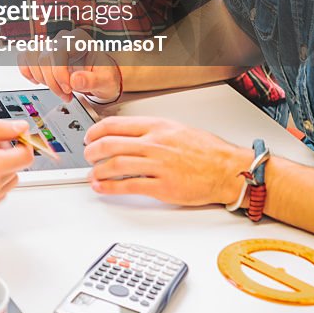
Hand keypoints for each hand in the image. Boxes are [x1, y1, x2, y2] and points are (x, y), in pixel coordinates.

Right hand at [18, 29, 121, 101]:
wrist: (101, 77)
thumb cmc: (104, 75)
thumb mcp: (105, 80)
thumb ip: (92, 80)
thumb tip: (75, 79)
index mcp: (78, 40)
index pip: (57, 51)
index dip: (59, 73)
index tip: (68, 88)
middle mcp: (63, 40)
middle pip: (43, 58)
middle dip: (52, 82)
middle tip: (66, 94)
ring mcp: (51, 47)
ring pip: (31, 58)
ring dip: (41, 79)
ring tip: (57, 90)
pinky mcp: (43, 56)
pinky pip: (25, 58)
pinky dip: (28, 72)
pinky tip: (39, 82)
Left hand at [84, 116, 249, 206]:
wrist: (226, 169)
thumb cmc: (207, 150)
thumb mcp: (176, 128)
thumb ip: (152, 130)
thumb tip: (128, 134)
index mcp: (157, 126)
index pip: (116, 124)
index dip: (96, 131)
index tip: (89, 137)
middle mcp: (155, 143)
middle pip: (111, 144)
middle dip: (92, 151)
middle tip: (87, 156)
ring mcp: (158, 165)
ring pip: (116, 165)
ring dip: (98, 171)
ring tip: (92, 175)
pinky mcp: (162, 187)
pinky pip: (129, 186)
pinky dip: (110, 188)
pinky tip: (103, 188)